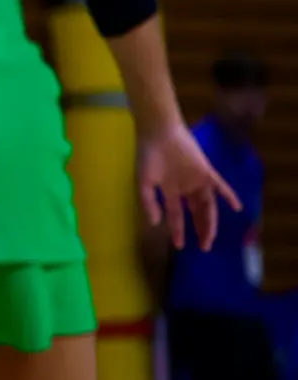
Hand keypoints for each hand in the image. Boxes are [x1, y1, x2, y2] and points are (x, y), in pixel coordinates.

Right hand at [139, 122, 240, 250]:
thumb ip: (149, 202)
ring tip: (211, 236)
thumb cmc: (148, 156)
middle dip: (201, 230)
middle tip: (205, 247)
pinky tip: (236, 207)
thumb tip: (155, 223)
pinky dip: (229, 196)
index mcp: (170, 192)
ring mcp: (197, 181)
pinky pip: (220, 186)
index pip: (176, 216)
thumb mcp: (144, 182)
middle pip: (197, 213)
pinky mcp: (206, 172)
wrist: (159, 132)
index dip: (178, 231)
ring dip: (211, 221)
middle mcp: (186, 189)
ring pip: (208, 205)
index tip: (180, 246)